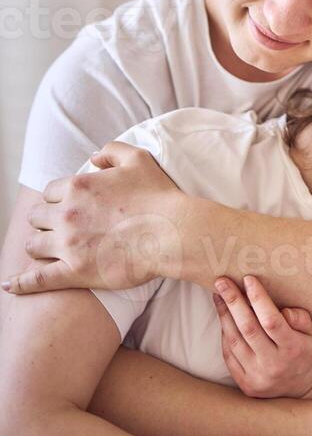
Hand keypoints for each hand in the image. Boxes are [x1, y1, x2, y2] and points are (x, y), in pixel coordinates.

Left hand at [1, 142, 186, 294]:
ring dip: (39, 245)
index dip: (58, 199)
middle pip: (37, 217)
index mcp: (79, 186)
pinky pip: (37, 278)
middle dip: (45, 221)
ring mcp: (68, 244)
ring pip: (34, 245)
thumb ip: (111, 151)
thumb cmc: (159, 195)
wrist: (172, 232)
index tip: (67, 206)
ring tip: (47, 250)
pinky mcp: (74, 271)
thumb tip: (92, 156)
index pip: (51, 191)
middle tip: (59, 228)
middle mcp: (67, 213)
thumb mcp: (138, 159)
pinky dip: (20, 282)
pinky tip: (9, 285)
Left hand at [213, 274, 311, 398]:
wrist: (297, 390)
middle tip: (221, 281)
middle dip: (233, 302)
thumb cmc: (302, 352)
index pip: (272, 321)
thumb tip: (281, 310)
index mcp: (293, 349)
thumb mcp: (311, 334)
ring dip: (224, 314)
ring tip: (218, 294)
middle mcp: (273, 364)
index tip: (248, 279)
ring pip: (234, 340)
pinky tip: (223, 316)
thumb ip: (300, 318)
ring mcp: (257, 376)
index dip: (259, 299)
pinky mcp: (244, 384)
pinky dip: (224, 332)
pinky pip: (229, 354)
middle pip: (248, 328)